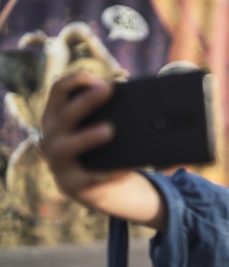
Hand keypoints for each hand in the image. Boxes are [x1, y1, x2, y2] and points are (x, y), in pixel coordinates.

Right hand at [40, 70, 165, 228]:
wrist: (99, 188)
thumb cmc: (101, 149)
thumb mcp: (98, 128)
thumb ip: (109, 112)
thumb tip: (140, 98)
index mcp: (56, 118)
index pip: (58, 90)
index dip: (76, 80)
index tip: (99, 77)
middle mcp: (50, 138)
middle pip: (66, 115)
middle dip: (87, 101)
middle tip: (108, 90)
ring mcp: (58, 163)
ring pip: (67, 147)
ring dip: (88, 137)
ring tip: (109, 130)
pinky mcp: (72, 185)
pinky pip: (90, 178)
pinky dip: (109, 172)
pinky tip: (125, 167)